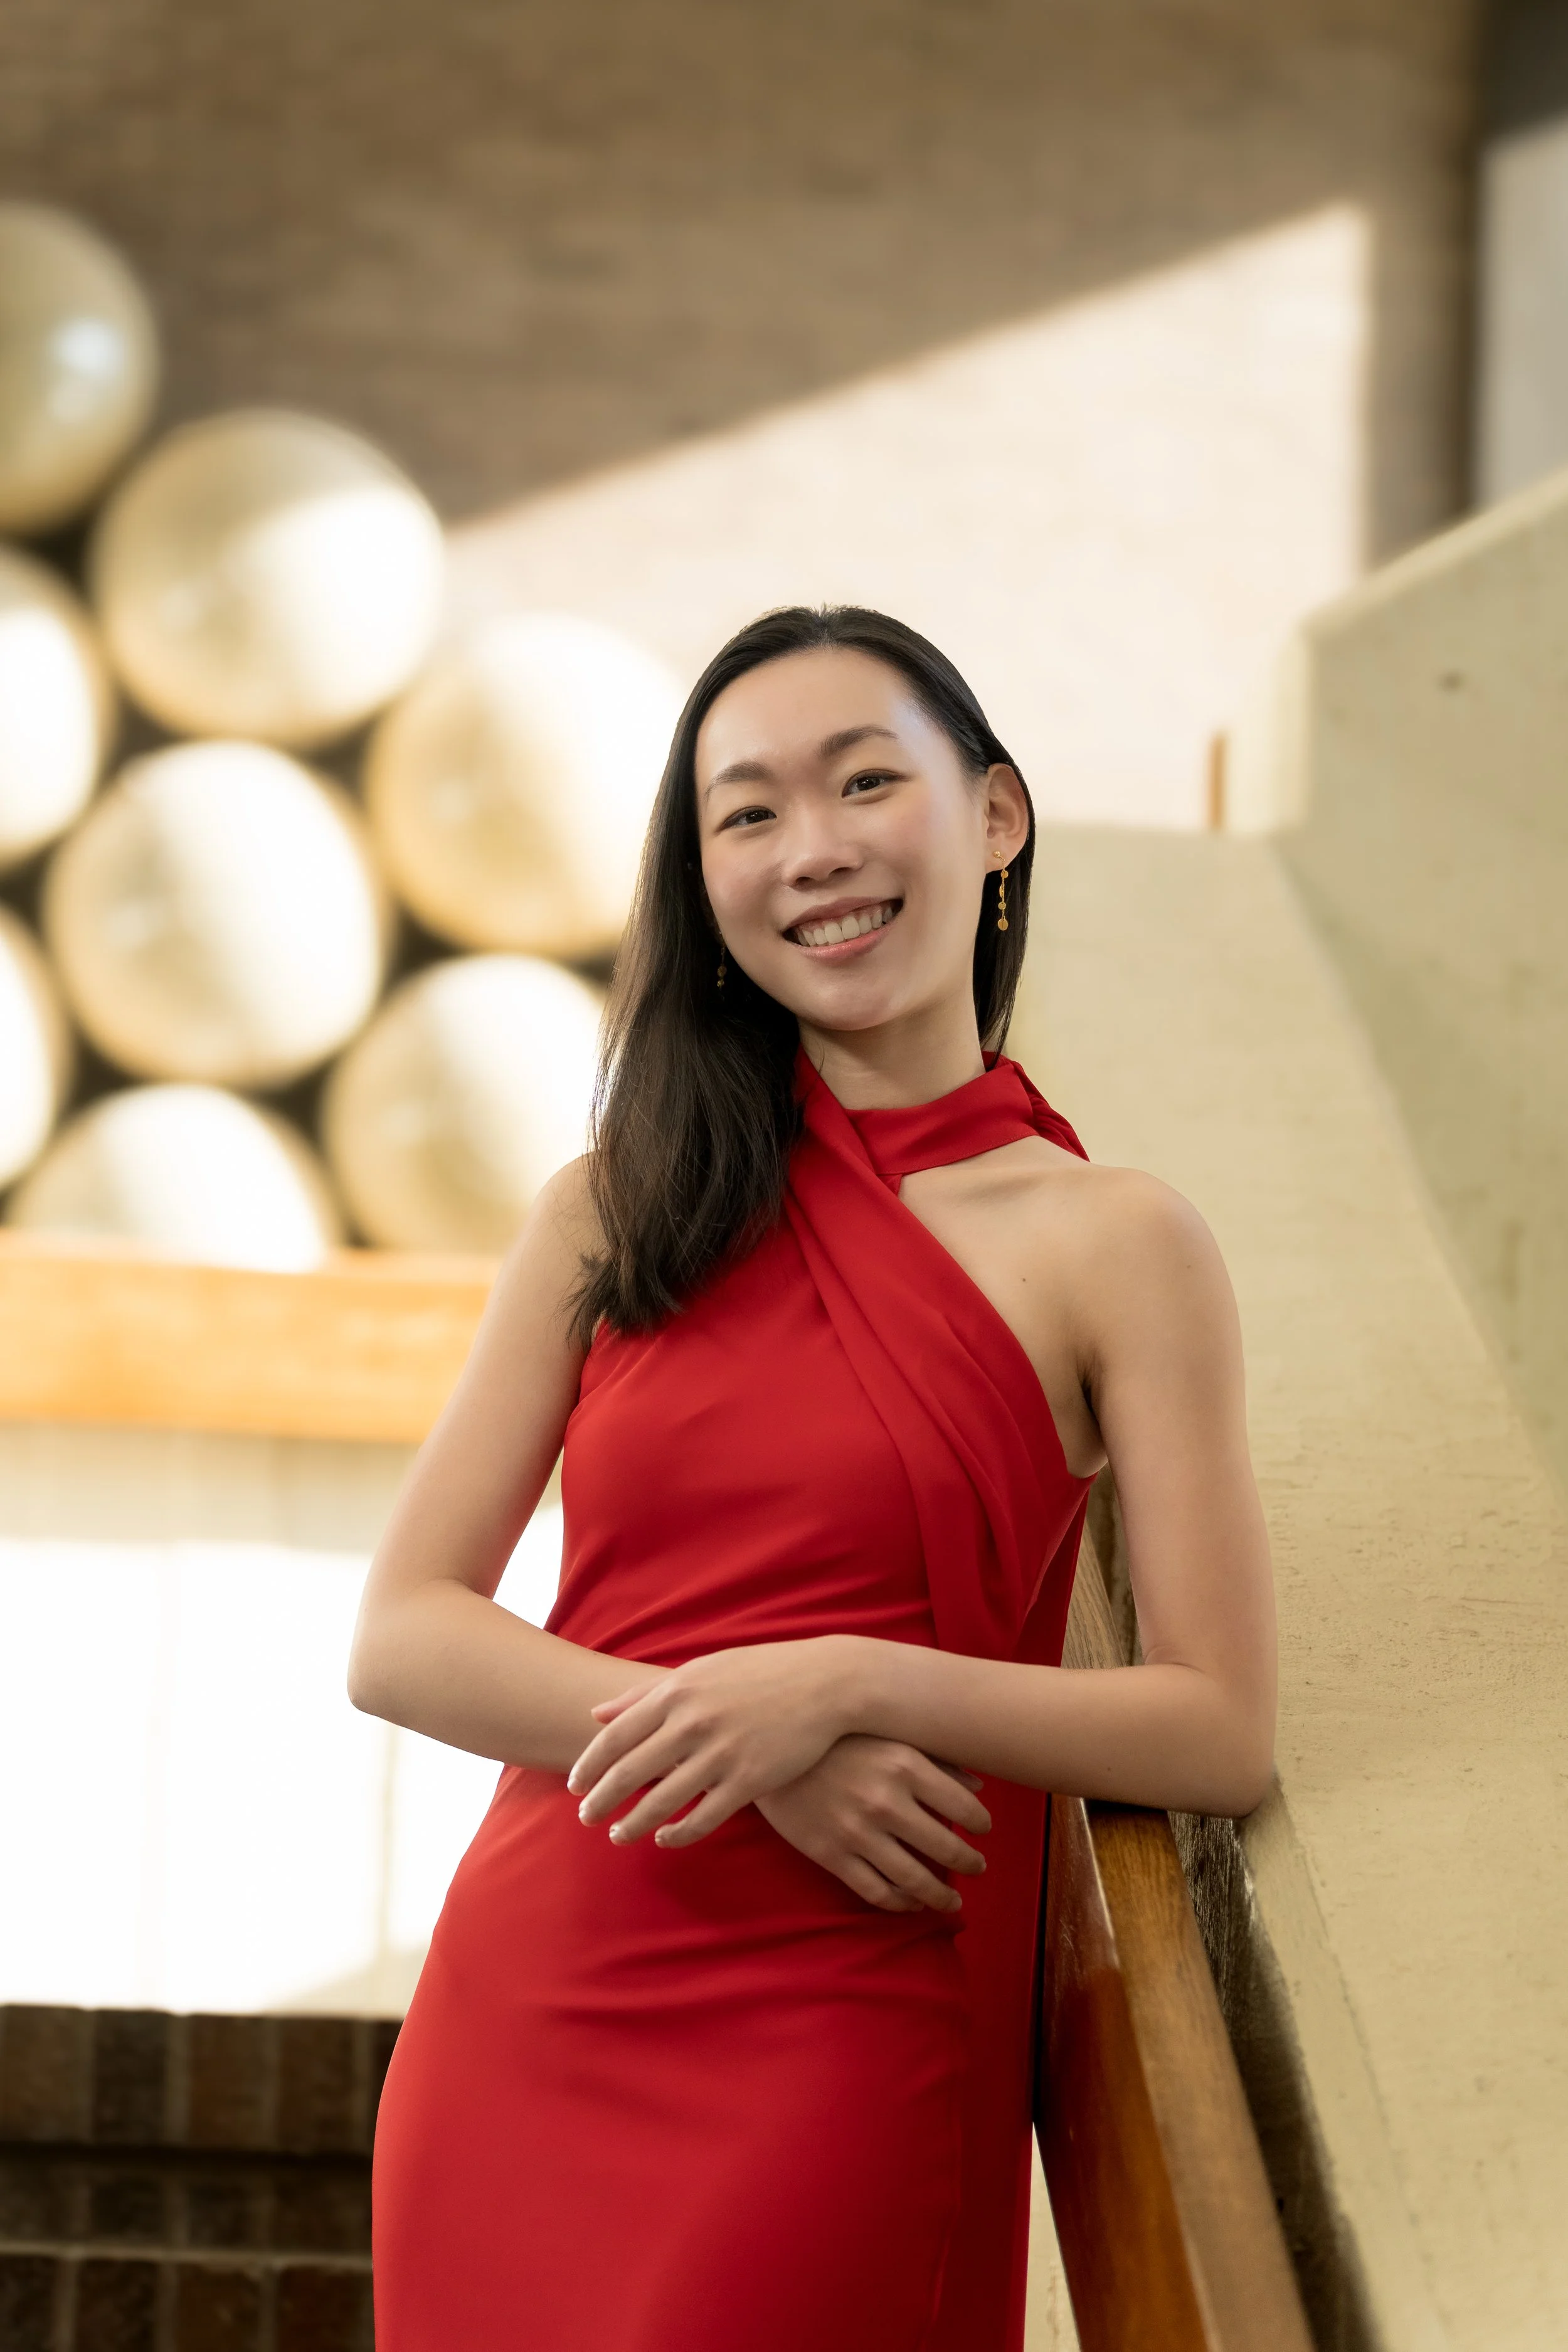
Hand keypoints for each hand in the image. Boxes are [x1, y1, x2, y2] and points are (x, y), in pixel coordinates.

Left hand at [567, 1637, 854, 1846]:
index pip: (616, 1736)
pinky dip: (678, 1834)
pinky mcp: (750, 1780)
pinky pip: (704, 1818)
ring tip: (617, 1837)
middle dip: (600, 1801)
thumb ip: (646, 1693)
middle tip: (584, 1819)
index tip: (573, 1786)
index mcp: (677, 1693)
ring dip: (632, 1825)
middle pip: (629, 1773)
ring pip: (661, 1802)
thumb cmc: (758, 1672)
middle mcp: (693, 1723)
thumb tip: (598, 1713)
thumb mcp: (700, 1671)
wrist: (824, 1682)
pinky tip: (665, 1840)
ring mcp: (722, 1753)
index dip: (589, 1765)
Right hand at [757, 1737, 989, 1914]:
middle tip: (979, 1868)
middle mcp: (884, 1800)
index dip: (980, 1823)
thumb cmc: (836, 1738)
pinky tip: (911, 1902)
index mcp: (903, 1764)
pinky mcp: (831, 1855)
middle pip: (944, 1847)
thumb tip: (979, 1786)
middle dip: (969, 1863)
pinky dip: (901, 1903)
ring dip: (940, 1895)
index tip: (984, 1830)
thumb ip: (935, 1759)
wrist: (769, 1750)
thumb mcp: (887, 1736)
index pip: (963, 1806)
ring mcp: (857, 1832)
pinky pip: (876, 1891)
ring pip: (913, 1878)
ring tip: (952, 1900)